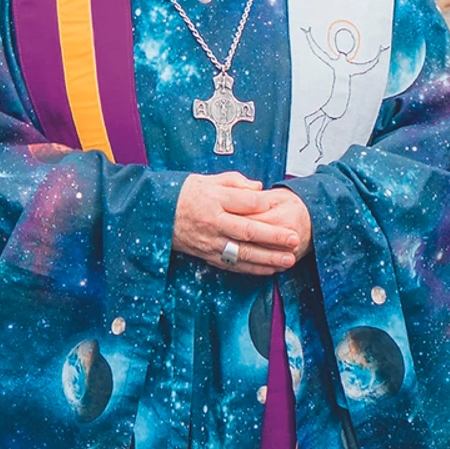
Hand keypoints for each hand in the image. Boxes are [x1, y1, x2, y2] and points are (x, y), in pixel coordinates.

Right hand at [174, 173, 312, 275]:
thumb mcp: (207, 179)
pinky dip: (252, 269)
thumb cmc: (183, 194)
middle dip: (274, 237)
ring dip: (268, 258)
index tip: (279, 205)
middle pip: (248, 231)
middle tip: (294, 239)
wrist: (155, 215)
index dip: (263, 204)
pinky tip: (269, 269)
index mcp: (213, 199)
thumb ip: (235, 182)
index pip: (244, 202)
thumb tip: (259, 188)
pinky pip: (233, 265)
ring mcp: (210, 242)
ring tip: (289, 259)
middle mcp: (213, 222)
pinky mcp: (207, 255)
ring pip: (243, 253)